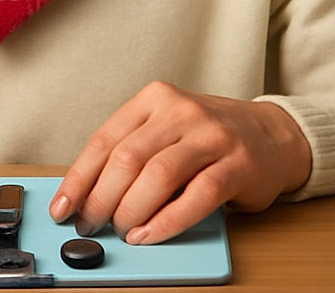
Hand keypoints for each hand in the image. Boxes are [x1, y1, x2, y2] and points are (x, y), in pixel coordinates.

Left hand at [49, 81, 310, 243]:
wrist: (272, 134)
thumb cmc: (209, 136)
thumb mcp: (167, 128)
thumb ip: (134, 150)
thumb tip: (87, 192)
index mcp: (155, 98)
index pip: (105, 139)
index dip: (79, 177)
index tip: (62, 207)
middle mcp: (180, 111)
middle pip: (127, 158)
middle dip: (101, 199)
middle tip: (91, 225)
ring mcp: (211, 136)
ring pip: (158, 176)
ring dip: (131, 211)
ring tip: (121, 231)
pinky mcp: (237, 164)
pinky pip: (196, 196)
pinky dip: (167, 222)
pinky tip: (149, 235)